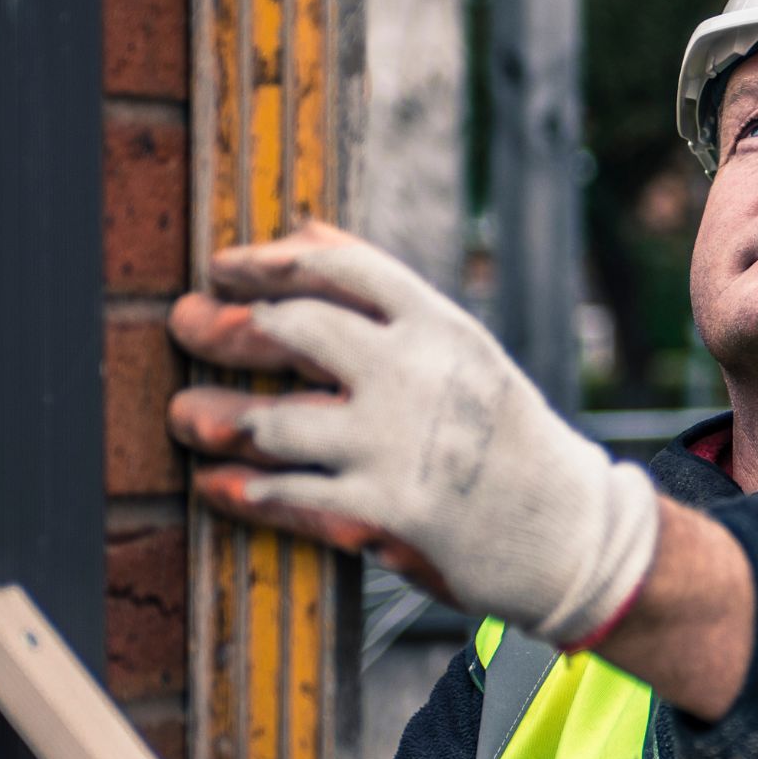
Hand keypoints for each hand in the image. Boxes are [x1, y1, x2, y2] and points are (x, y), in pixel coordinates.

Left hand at [166, 221, 660, 649]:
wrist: (572, 531)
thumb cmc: (507, 435)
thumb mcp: (464, 352)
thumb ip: (386, 299)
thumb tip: (306, 226)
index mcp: (441, 327)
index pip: (340, 269)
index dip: (269, 261)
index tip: (222, 267)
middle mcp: (418, 375)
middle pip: (292, 331)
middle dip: (224, 327)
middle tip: (185, 325)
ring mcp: (399, 445)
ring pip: (273, 421)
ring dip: (214, 415)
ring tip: (186, 414)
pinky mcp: (387, 512)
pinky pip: (290, 495)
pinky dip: (242, 489)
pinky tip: (216, 484)